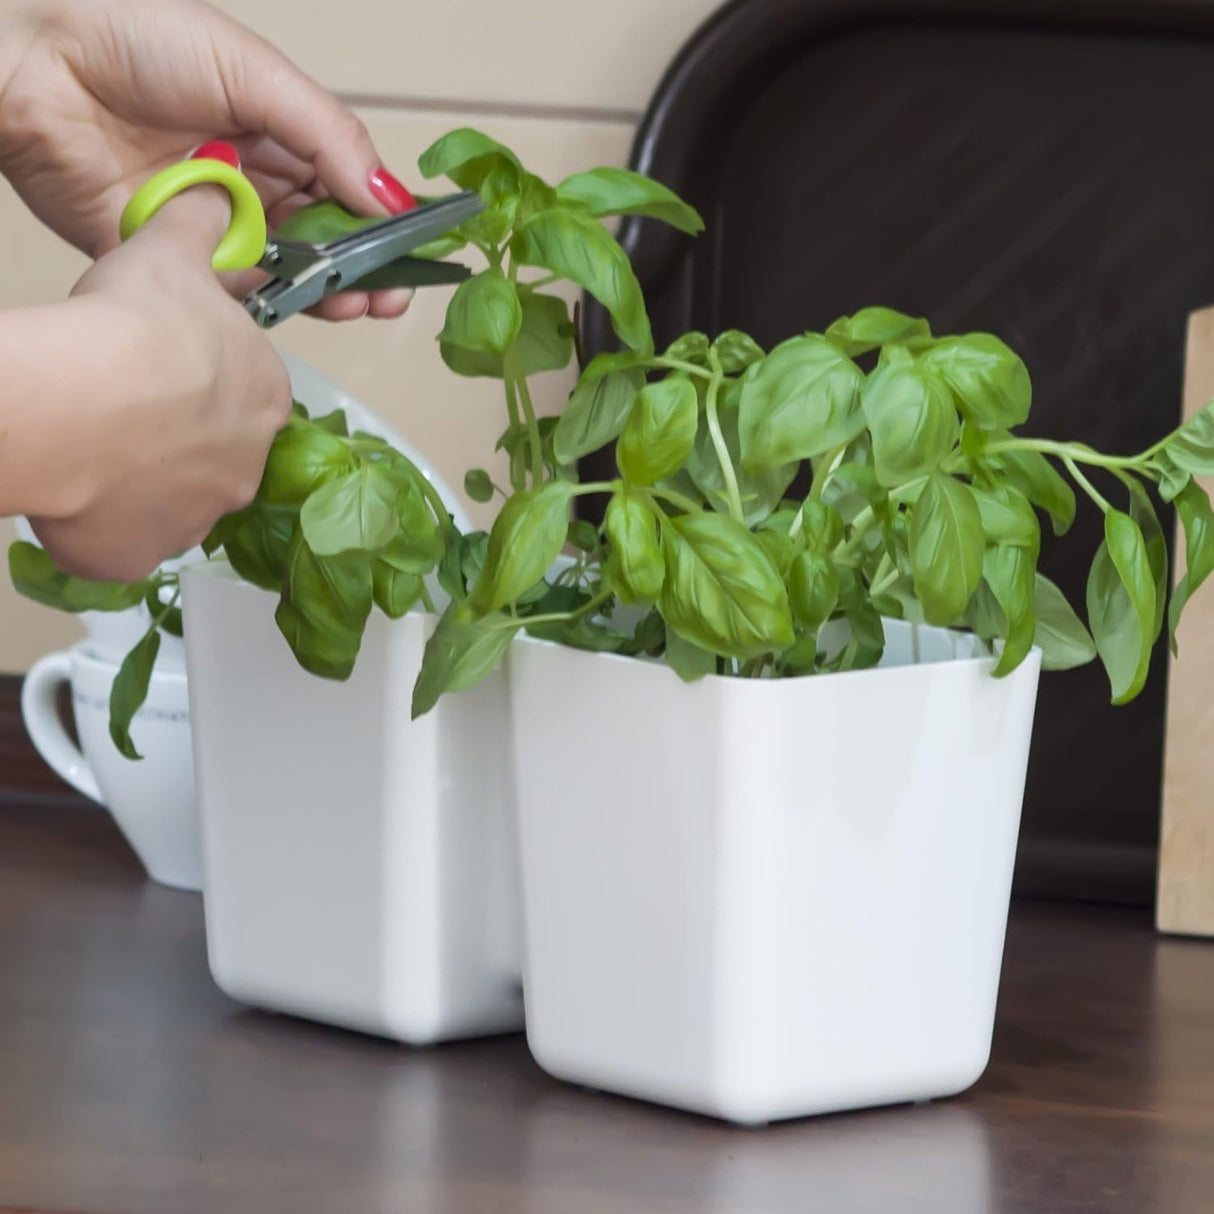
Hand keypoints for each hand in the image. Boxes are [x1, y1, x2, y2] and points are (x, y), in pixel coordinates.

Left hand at [0, 0, 413, 320]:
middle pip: (325, 239)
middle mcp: (251, 184)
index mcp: (275, 134)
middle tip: (396, 293)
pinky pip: (233, 290)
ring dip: (331, 290)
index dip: (383, 219)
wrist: (35, 62)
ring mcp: (216, 226)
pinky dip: (274, 301)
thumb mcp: (253, 71)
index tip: (419, 247)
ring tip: (366, 302)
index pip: (345, 186)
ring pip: (289, 271)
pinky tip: (310, 304)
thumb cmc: (134, 37)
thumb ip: (328, 135)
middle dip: (366, 267)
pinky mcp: (177, 260)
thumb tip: (392, 196)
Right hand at [26, 186, 291, 580]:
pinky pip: (126, 540)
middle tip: (121, 404)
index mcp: (267, 397)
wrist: (78, 401)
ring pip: (172, 497)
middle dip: (173, 431)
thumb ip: (201, 226)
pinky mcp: (144, 554)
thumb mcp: (172, 253)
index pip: (244, 389)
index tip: (159, 363)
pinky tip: (77, 488)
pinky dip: (104, 522)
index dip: (199, 375)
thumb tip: (220, 192)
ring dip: (140, 477)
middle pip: (213, 449)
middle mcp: (248, 466)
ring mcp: (199, 517)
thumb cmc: (134, 327)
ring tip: (94, 442)